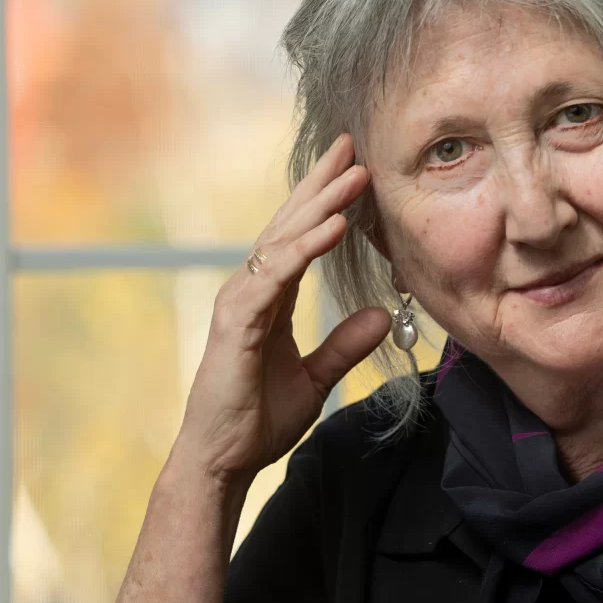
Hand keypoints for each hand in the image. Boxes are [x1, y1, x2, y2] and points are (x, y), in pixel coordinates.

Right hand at [172, 134, 390, 490]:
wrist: (224, 457)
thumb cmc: (259, 416)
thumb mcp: (316, 376)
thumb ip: (344, 345)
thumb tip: (378, 315)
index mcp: (271, 298)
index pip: (300, 238)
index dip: (326, 201)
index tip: (355, 168)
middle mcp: (251, 290)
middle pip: (290, 224)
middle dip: (322, 183)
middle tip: (353, 144)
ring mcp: (240, 302)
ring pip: (283, 241)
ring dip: (321, 206)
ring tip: (355, 175)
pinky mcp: (237, 322)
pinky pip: (275, 276)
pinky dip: (304, 250)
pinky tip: (333, 228)